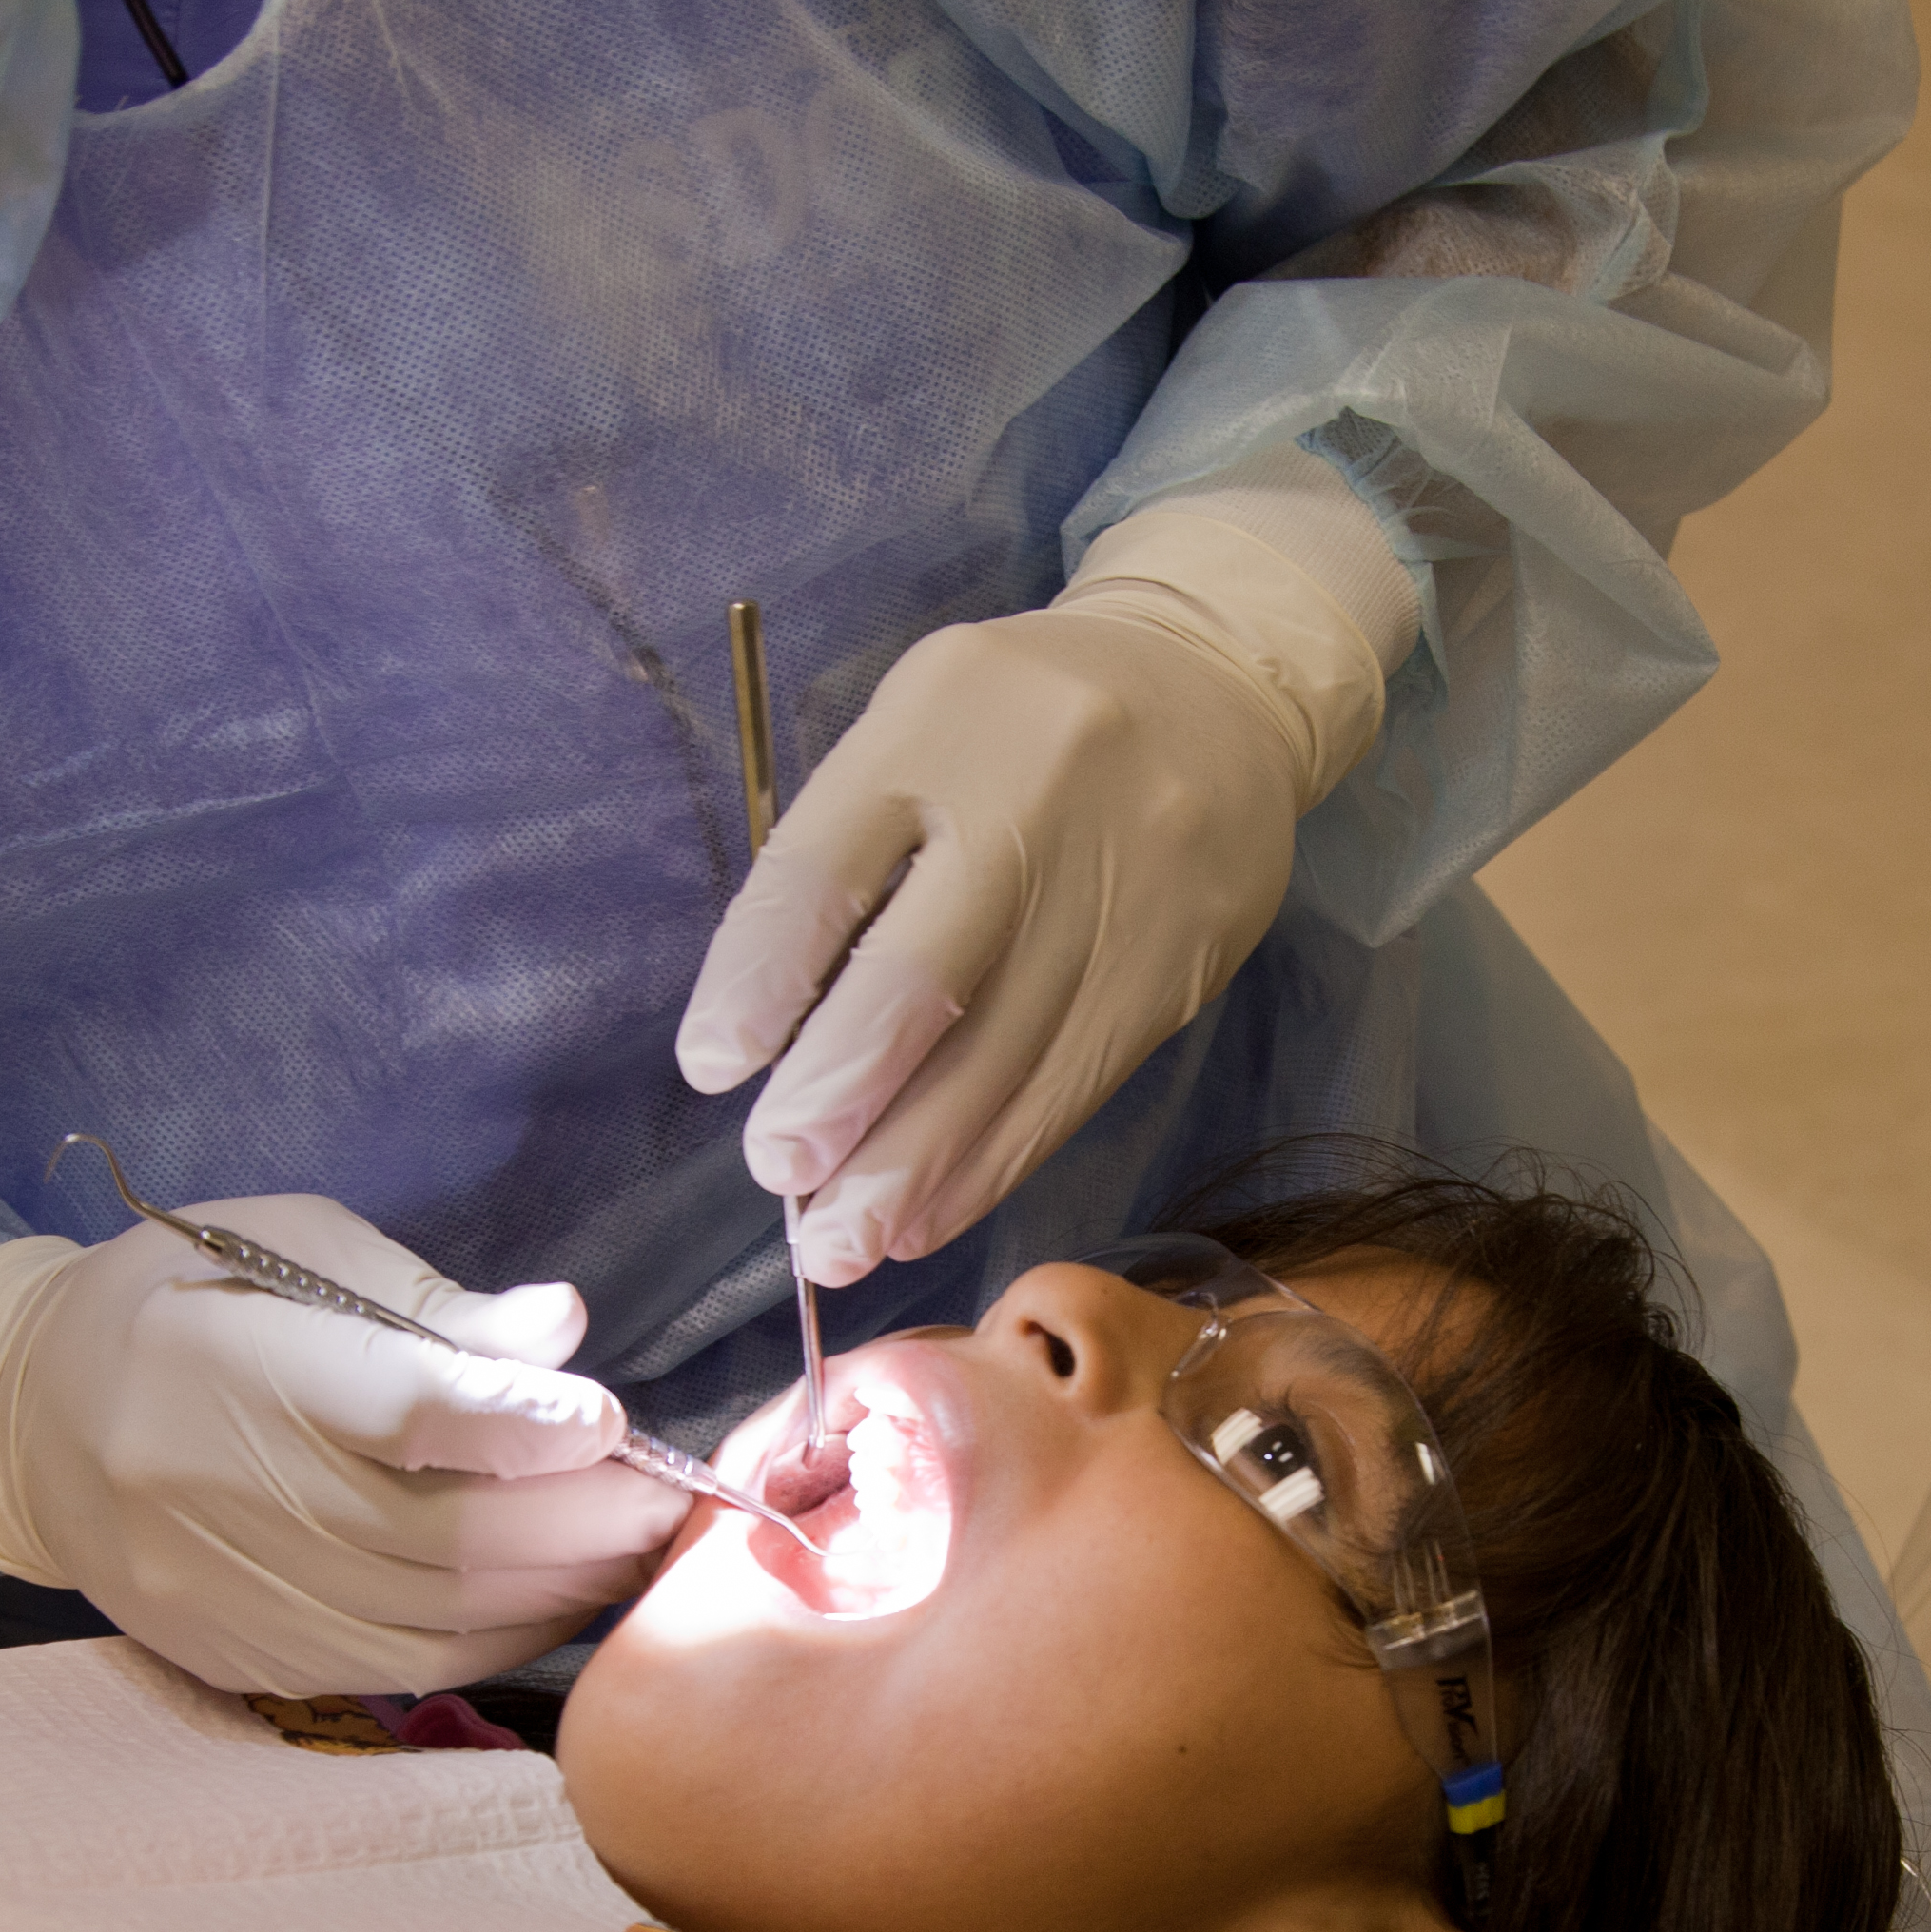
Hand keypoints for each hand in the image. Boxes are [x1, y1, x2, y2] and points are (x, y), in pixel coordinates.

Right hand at [0, 1199, 676, 1696]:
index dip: (516, 1422)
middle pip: (438, 1539)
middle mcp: (211, 1493)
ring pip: (434, 1620)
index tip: (609, 1420)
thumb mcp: (292, 1249)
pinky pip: (399, 1666)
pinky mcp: (237, 1660)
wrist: (30, 1421)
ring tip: (630, 1547)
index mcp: (224, 1361)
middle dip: (578, 1524)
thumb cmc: (187, 1306)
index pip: (393, 1412)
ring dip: (558, 1591)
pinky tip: (553, 1597)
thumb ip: (432, 1307)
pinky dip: (498, 1636)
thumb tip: (562, 1333)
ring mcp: (220, 1595)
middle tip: (667, 1496)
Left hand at [675, 603, 1311, 1287]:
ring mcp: (1120, 887)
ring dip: (909, 1170)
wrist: (1216, 690)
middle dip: (838, 1100)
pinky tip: (928, 1215)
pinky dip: (990, 1165)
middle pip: (919, 980)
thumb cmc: (1017, 732)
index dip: (759, 980)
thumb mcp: (919, 731)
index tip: (714, 1067)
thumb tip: (774, 1043)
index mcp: (937, 722)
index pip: (826, 867)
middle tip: (781, 1178)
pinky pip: (1070, 1089)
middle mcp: (1033, 800)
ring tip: (842, 1241)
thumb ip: (851, 852)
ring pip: (1001, 1060)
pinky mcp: (1177, 964)